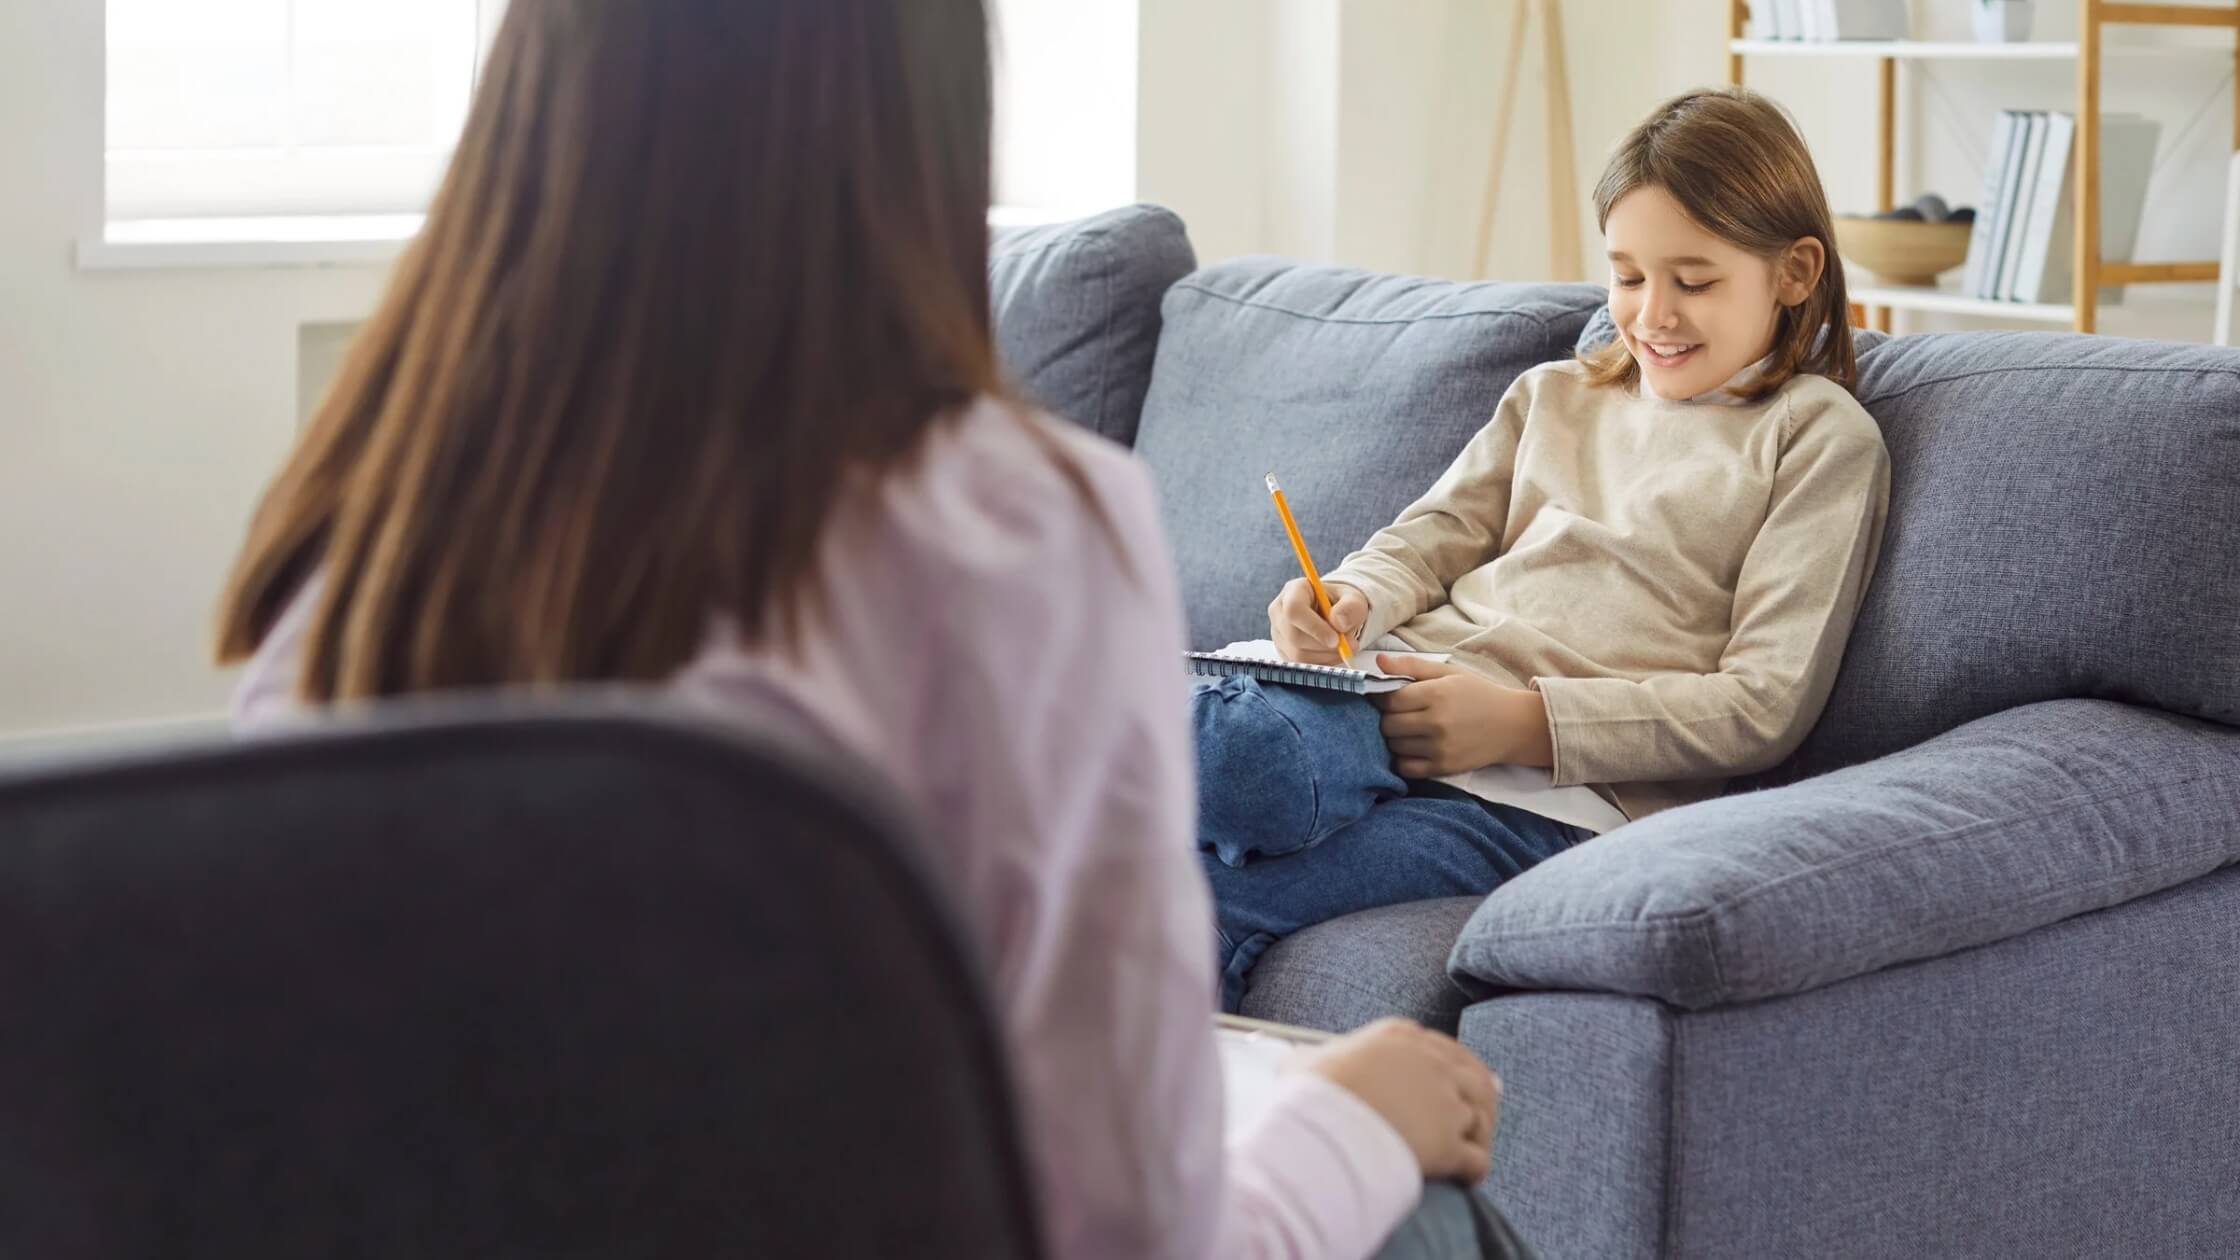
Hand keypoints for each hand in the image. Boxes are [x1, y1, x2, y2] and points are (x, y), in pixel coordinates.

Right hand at [1268, 579, 1368, 665]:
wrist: (1335, 613)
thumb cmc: (1341, 604)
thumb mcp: (1353, 599)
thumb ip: (1350, 607)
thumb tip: (1339, 623)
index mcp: (1293, 591)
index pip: (1294, 610)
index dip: (1314, 627)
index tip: (1336, 638)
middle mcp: (1279, 611)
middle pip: (1294, 636)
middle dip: (1323, 646)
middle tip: (1349, 646)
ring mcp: (1278, 632)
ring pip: (1297, 654)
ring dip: (1325, 655)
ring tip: (1344, 647)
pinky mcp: (1282, 650)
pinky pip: (1300, 664)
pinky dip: (1321, 662)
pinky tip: (1332, 652)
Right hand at [1298, 1018, 1499, 1182]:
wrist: (1325, 1128)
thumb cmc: (1311, 1093)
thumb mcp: (1306, 1062)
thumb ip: (1313, 1056)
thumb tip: (1300, 1058)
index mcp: (1400, 1038)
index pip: (1438, 1046)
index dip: (1448, 1064)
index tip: (1451, 1075)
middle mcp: (1432, 1065)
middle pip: (1474, 1077)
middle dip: (1481, 1095)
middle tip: (1484, 1112)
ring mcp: (1445, 1105)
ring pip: (1481, 1116)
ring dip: (1480, 1133)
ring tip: (1474, 1146)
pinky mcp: (1450, 1145)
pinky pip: (1477, 1160)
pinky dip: (1476, 1170)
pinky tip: (1469, 1180)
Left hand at [1370, 655, 1552, 777]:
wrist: (1513, 725)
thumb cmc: (1478, 694)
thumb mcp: (1449, 673)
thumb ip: (1412, 666)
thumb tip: (1379, 661)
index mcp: (1436, 695)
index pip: (1388, 700)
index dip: (1382, 698)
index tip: (1387, 697)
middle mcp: (1436, 723)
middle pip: (1387, 725)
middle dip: (1388, 718)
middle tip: (1399, 714)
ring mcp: (1439, 748)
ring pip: (1394, 746)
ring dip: (1395, 739)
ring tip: (1409, 730)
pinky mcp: (1443, 768)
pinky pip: (1406, 768)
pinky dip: (1403, 760)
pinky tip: (1413, 749)